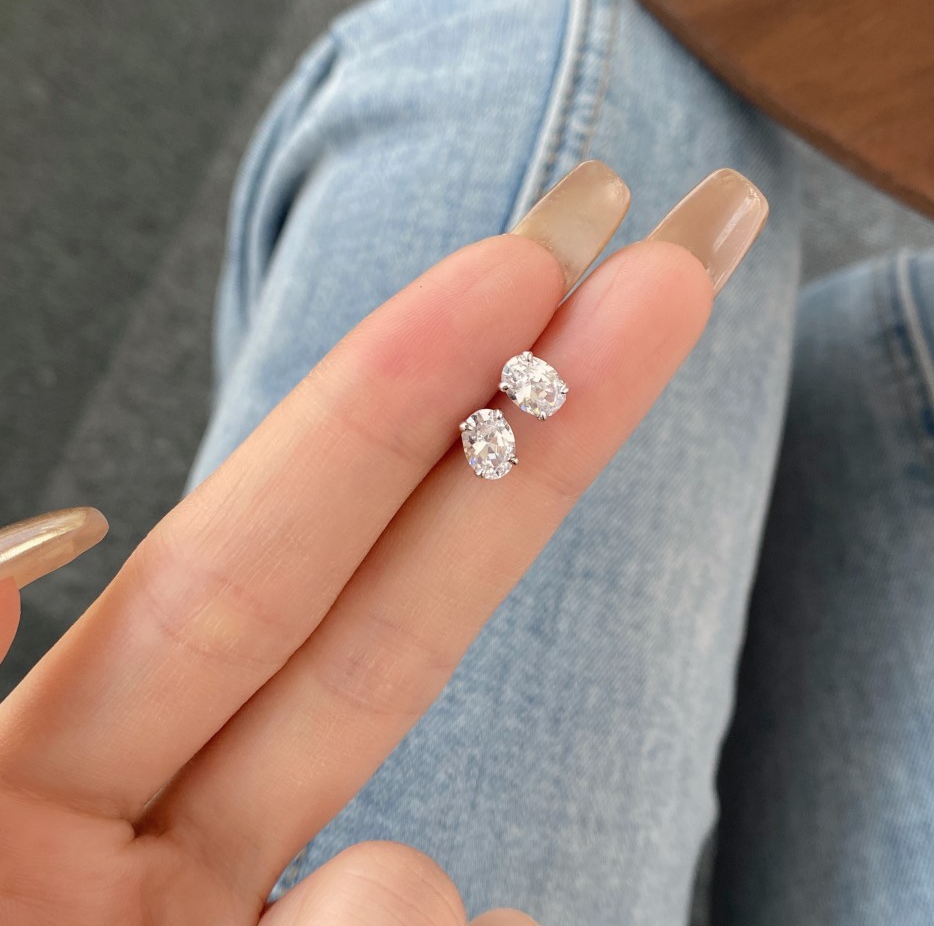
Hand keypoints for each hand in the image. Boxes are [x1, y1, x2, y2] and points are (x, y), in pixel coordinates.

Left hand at [0, 163, 762, 923]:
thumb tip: (58, 528)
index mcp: (51, 779)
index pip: (255, 556)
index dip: (388, 409)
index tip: (519, 273)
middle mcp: (172, 843)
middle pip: (390, 619)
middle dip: (542, 435)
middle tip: (670, 274)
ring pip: (421, 871)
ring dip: (411, 909)